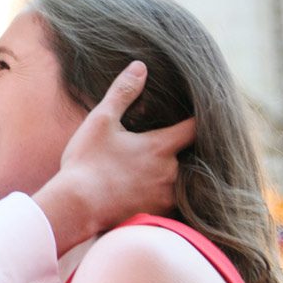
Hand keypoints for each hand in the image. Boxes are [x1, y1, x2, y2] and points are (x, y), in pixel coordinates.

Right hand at [34, 62, 195, 247]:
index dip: (202, 118)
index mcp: (161, 146)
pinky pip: (170, 201)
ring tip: (155, 167)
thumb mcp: (100, 122)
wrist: (76, 207)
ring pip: (180, 180)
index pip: (196, 128)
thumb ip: (122, 93)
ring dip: (171, 172)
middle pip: (190, 155)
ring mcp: (166, 196)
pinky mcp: (158, 214)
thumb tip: (140, 67)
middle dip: (181, 148)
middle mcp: (171, 172)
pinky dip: (163, 193)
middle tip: (169, 141)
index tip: (206, 111)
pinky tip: (146, 190)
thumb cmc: (87, 162)